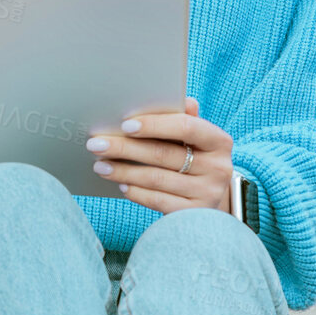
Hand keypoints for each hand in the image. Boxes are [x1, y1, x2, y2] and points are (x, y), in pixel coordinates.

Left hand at [85, 97, 233, 215]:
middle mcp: (218, 168)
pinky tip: (121, 184)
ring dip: (123, 171)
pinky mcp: (194, 214)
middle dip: (125, 148)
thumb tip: (183, 100)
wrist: (210, 200)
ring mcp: (208, 193)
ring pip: (156, 179)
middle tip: (96, 144)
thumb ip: (185, 120)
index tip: (125, 125)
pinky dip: (137, 192)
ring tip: (100, 166)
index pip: (186, 127)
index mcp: (219, 141)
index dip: (154, 124)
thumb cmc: (195, 160)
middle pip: (164, 154)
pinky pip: (158, 201)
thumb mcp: (195, 140)